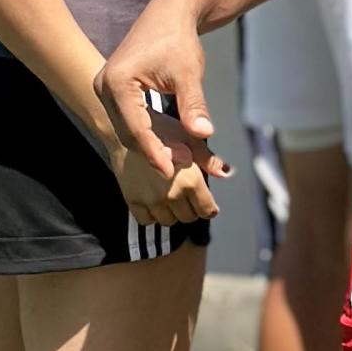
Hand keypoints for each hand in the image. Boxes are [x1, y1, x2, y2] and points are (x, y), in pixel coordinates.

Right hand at [99, 5, 215, 179]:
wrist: (170, 15)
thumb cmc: (178, 40)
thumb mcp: (189, 74)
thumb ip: (194, 105)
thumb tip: (205, 134)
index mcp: (117, 82)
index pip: (136, 128)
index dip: (156, 152)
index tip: (172, 171)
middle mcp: (104, 87)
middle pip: (129, 132)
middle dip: (156, 150)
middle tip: (185, 163)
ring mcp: (105, 89)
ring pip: (128, 129)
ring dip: (153, 144)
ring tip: (182, 155)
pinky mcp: (114, 91)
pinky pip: (129, 120)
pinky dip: (149, 133)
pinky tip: (171, 142)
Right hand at [108, 110, 223, 226]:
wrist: (125, 129)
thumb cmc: (160, 131)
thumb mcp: (190, 139)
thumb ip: (209, 159)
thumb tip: (226, 172)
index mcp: (190, 180)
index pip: (207, 210)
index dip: (209, 208)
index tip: (207, 204)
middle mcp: (171, 193)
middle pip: (189, 218)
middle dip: (191, 209)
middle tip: (187, 196)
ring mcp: (151, 200)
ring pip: (169, 221)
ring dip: (172, 213)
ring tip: (171, 196)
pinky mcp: (132, 201)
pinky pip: (146, 220)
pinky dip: (152, 215)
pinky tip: (154, 201)